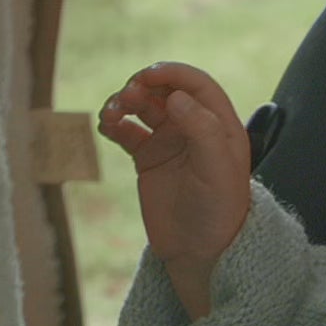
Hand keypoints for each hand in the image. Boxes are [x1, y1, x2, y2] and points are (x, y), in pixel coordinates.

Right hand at [99, 61, 251, 318]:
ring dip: (124, 102)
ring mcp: (170, 142)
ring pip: (143, 107)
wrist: (200, 253)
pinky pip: (127, 131)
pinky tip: (106, 126)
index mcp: (219, 124)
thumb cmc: (218, 212)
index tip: (147, 75)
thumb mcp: (217, 170)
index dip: (172, 73)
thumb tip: (175, 96)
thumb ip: (201, 129)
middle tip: (126, 97)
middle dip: (142, 86)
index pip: (196, 83)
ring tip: (111, 114)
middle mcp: (194, 127)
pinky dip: (114, 123)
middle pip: (165, 90)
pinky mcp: (148, 158)